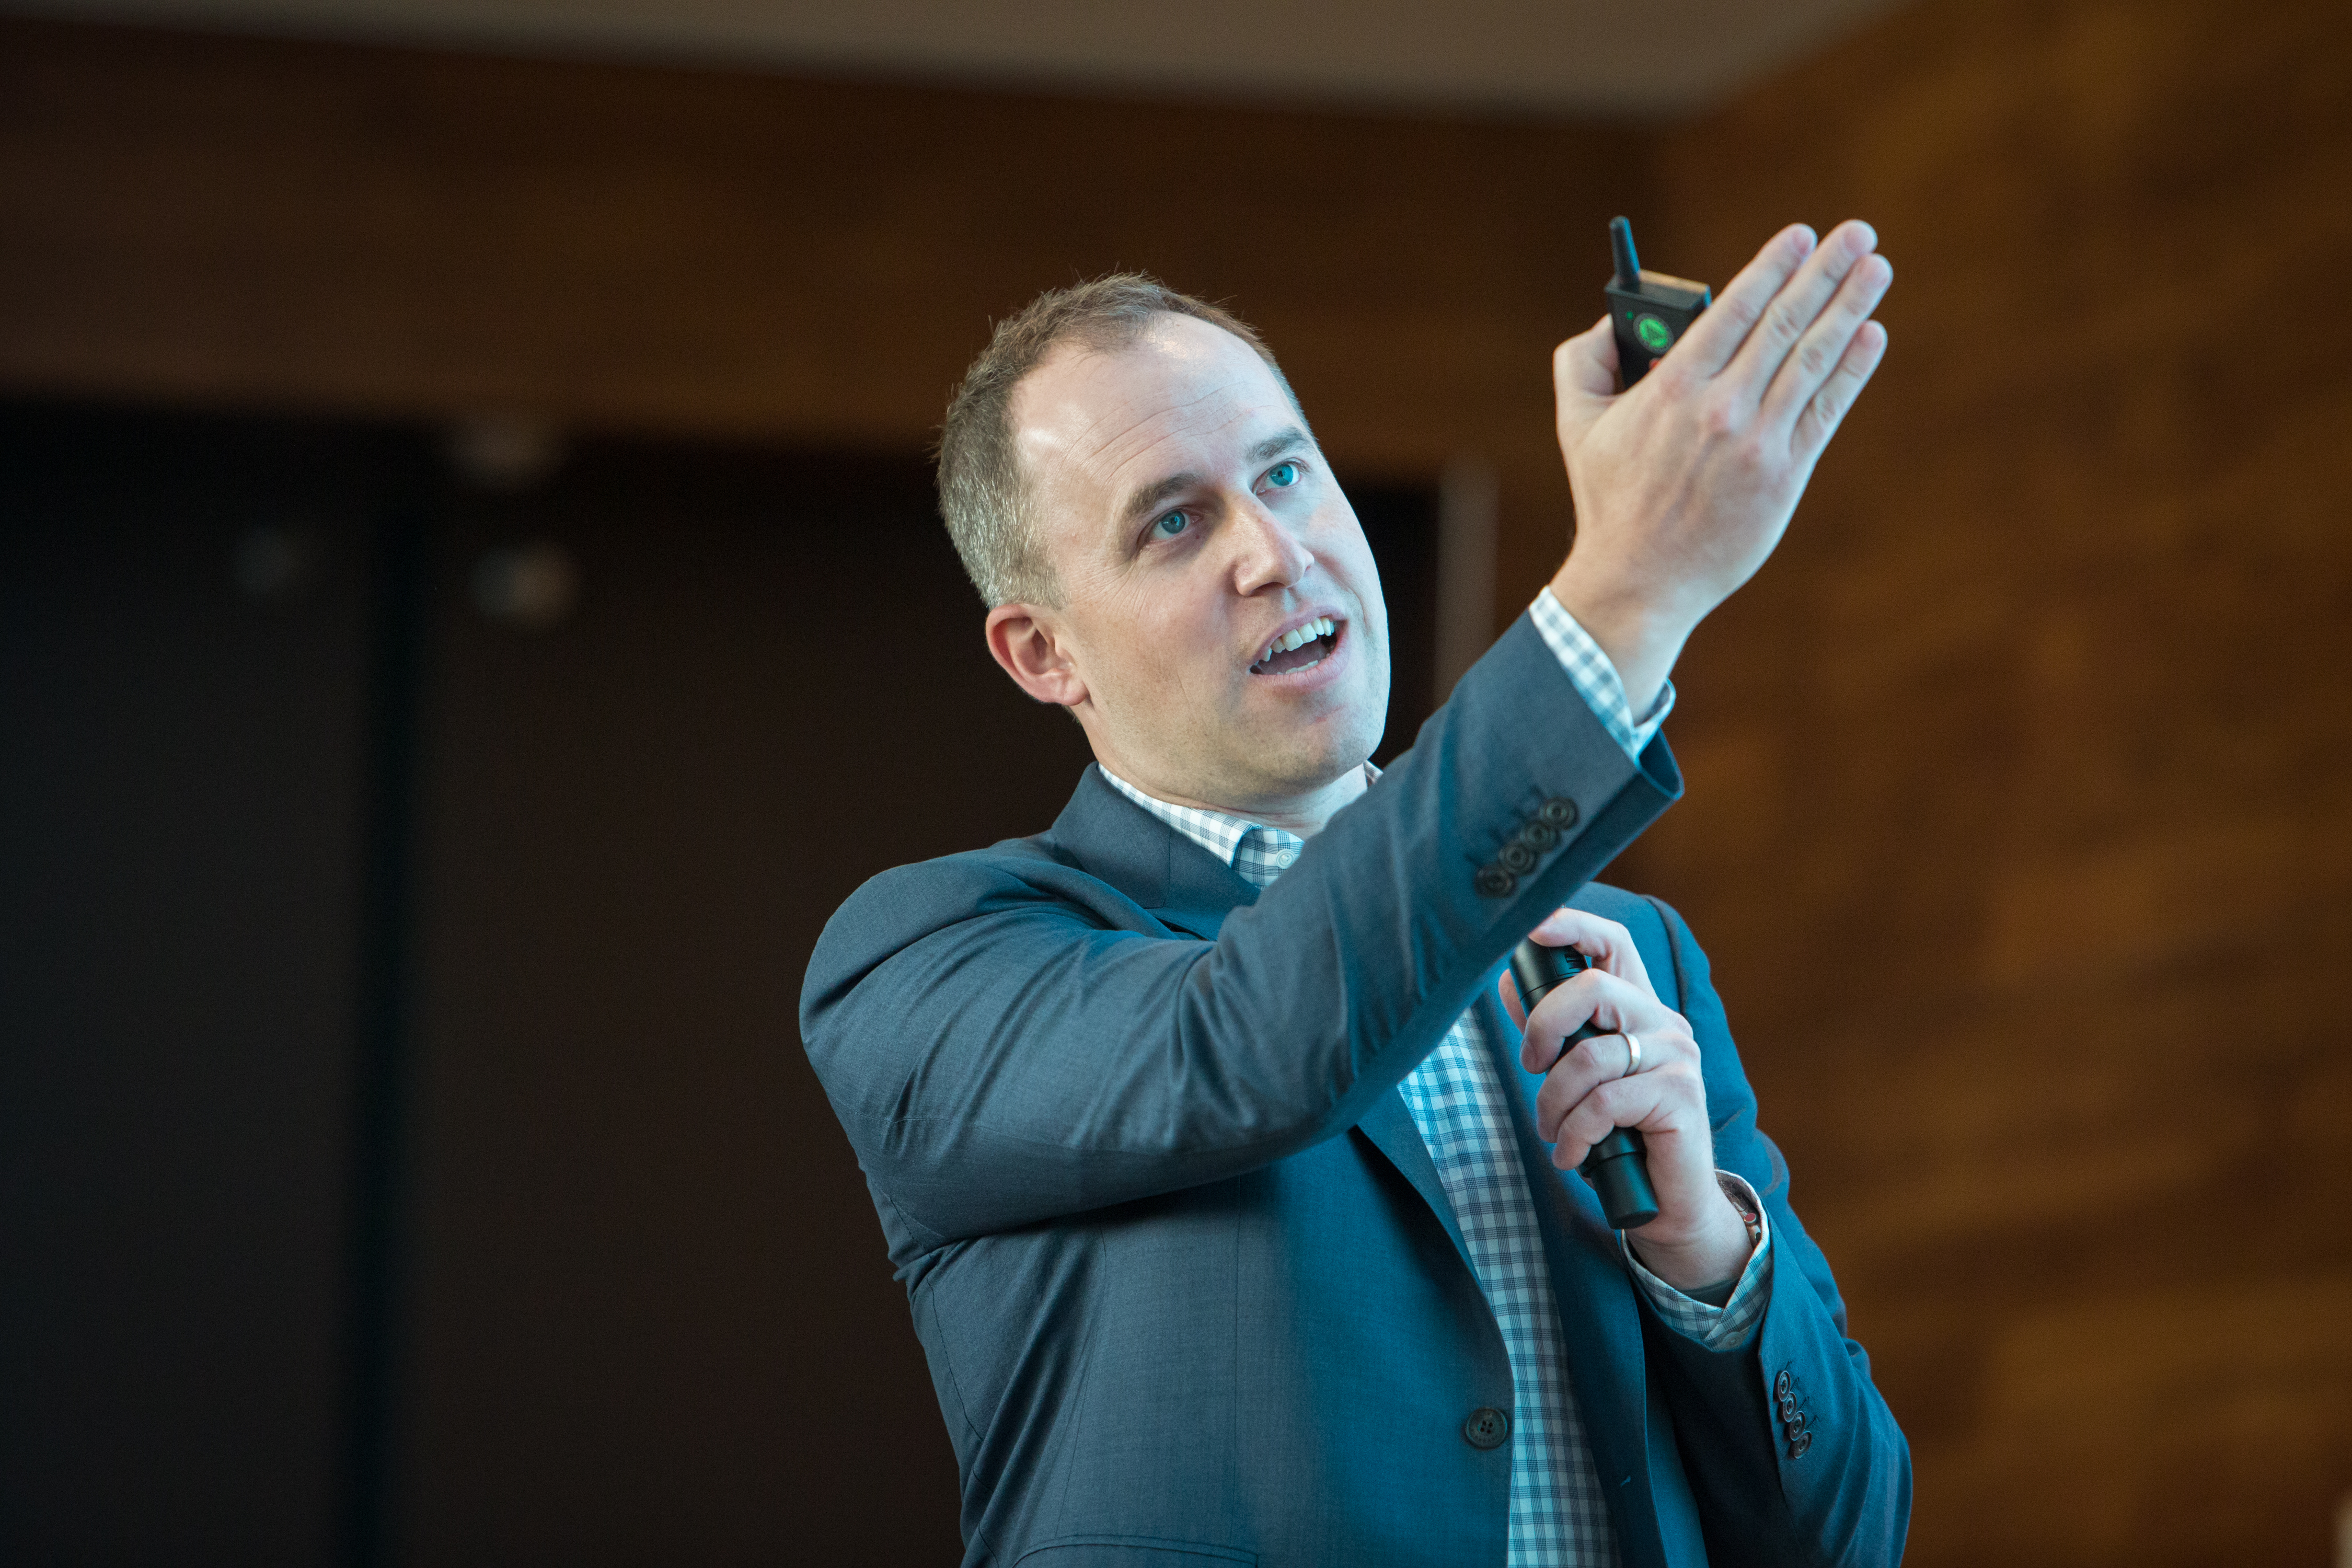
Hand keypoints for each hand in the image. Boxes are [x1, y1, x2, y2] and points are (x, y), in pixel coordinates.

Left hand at [1500, 908, 1751, 1291]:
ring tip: (1552, 1130)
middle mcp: (1664, 1024)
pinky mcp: (1681, 1098)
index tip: (1533, 926)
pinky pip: (1606, 1102)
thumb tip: (1507, 978)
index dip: (1574, 926)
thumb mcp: (1579, 1076)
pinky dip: (1575, 1132)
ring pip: (1591, 1056)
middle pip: (1594, 988)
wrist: (1668, 1203)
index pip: (1614, 943)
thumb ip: (1551, 1029)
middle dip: (1544, 1024)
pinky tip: (1571, 1154)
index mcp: (1639, 1009)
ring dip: (1554, 1100)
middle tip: (1532, 1065)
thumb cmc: (1620, 1134)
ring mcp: (1677, 1059)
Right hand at [1548, 220, 1892, 712]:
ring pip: (1812, 360)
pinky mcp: (1783, 476)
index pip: (1735, 310)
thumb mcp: (1576, 424)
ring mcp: (1758, 443)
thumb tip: (1609, 321)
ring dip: (1849, 307)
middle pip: (1783, 324)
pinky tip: (1870, 335)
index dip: (1773, 267)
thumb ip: (1582, 361)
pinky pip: (1824, 411)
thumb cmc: (1608, 500)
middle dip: (1824, 272)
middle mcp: (1721, 408)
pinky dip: (1851, 370)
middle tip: (1856, 235)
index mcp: (1672, 389)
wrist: (1639, 580)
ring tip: (1875, 269)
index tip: (1802, 236)